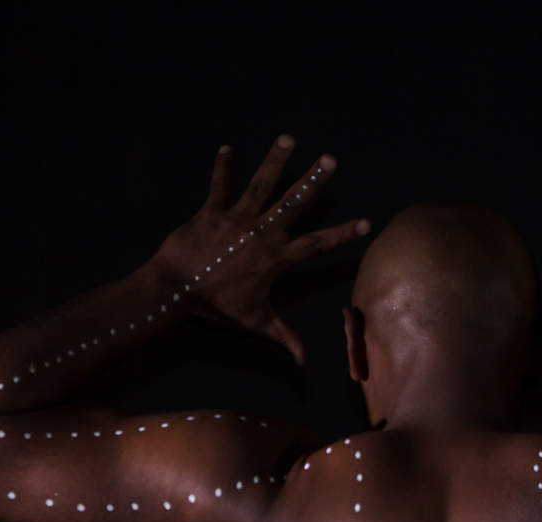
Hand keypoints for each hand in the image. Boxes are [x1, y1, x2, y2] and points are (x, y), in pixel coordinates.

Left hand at [148, 134, 370, 364]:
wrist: (176, 291)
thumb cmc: (217, 308)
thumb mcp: (255, 323)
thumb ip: (284, 337)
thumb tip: (305, 362)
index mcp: (275, 258)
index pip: (317, 244)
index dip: (343, 234)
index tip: (365, 222)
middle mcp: (260, 233)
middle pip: (293, 202)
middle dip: (313, 180)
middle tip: (330, 160)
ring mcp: (236, 218)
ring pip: (261, 184)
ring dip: (274, 160)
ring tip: (288, 138)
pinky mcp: (211, 211)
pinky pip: (219, 184)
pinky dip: (223, 166)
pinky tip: (227, 149)